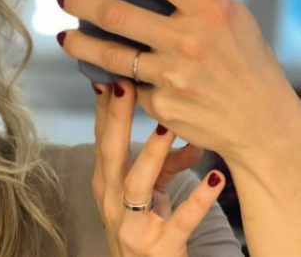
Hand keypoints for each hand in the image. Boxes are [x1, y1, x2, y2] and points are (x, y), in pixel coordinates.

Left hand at [57, 0, 300, 163]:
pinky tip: (112, 76)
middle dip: (82, 3)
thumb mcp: (232, 21)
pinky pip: (130, 85)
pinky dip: (120, 81)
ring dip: (79, 43)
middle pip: (116, 14)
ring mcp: (172, 75)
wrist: (263, 122)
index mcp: (211, 9)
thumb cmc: (245, 63)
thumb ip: (191, 3)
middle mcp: (188, 40)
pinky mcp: (161, 104)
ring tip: (65, 36)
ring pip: (109, 54)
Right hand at [92, 78, 225, 256]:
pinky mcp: (158, 247)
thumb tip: (187, 135)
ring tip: (170, 127)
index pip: (102, 140)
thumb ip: (165, 163)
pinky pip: (179, 221)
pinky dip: (196, 201)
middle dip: (117, 119)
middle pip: (111, 154)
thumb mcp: (149, 193)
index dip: (104, 109)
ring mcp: (131, 225)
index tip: (110, 77)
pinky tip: (214, 180)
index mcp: (106, 184)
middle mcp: (112, 202)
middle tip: (126, 86)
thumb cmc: (144, 229)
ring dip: (152, 154)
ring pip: (137, 185)